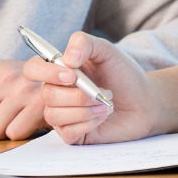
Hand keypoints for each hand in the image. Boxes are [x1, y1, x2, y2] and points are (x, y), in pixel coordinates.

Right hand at [23, 31, 154, 144]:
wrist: (144, 102)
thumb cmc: (124, 75)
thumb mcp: (107, 51)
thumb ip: (85, 43)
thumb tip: (66, 59)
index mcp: (59, 70)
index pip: (33, 69)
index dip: (45, 72)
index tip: (71, 74)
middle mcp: (56, 92)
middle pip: (46, 95)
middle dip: (76, 95)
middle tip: (100, 91)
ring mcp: (63, 114)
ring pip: (54, 115)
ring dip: (84, 110)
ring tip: (105, 104)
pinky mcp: (72, 134)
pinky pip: (67, 132)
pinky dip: (88, 123)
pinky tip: (102, 117)